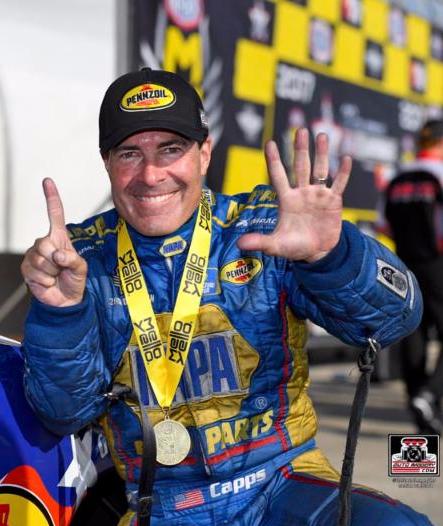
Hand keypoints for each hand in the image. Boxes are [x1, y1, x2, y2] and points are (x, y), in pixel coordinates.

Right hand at [21, 178, 86, 306]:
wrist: (65, 299)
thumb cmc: (74, 280)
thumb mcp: (81, 268)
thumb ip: (73, 259)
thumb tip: (58, 254)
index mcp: (59, 238)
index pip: (55, 214)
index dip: (51, 198)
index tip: (48, 181)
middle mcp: (45, 243)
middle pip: (45, 244)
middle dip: (56, 260)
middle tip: (61, 268)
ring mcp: (34, 255)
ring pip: (40, 259)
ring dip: (51, 271)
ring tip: (55, 275)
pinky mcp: (26, 268)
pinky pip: (35, 271)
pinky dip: (44, 280)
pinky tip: (48, 281)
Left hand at [237, 128, 351, 261]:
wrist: (316, 253)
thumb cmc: (294, 247)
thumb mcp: (275, 245)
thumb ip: (260, 242)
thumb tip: (239, 244)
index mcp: (286, 199)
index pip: (278, 176)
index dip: (274, 160)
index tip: (270, 143)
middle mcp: (301, 193)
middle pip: (300, 167)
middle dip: (300, 149)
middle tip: (300, 130)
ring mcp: (318, 195)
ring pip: (320, 170)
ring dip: (321, 153)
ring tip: (321, 135)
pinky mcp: (333, 201)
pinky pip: (339, 184)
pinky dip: (343, 173)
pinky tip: (346, 159)